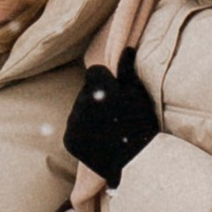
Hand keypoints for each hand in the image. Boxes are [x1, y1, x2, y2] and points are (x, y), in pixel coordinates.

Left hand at [64, 50, 160, 187]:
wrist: (135, 163)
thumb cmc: (142, 124)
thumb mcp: (138, 94)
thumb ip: (127, 70)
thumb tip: (126, 49)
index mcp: (97, 87)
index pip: (95, 74)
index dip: (107, 81)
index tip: (117, 94)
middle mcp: (80, 102)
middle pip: (87, 92)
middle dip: (98, 98)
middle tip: (115, 114)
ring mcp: (73, 122)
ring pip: (80, 110)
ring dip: (90, 115)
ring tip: (108, 128)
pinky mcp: (69, 140)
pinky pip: (75, 128)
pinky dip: (84, 132)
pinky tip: (100, 138)